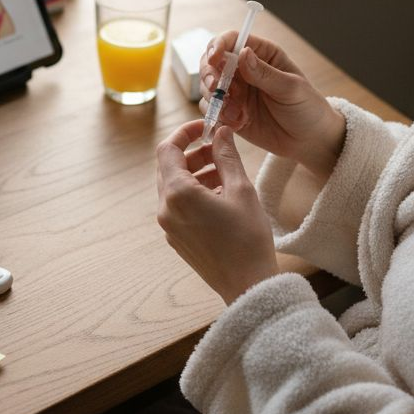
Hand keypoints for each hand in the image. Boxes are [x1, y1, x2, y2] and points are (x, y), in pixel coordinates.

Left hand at [155, 121, 279, 304]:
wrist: (247, 285)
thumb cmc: (248, 238)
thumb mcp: (241, 190)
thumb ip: (227, 156)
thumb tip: (220, 131)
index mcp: (178, 194)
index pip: (167, 149)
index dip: (185, 133)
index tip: (205, 128)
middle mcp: (166, 209)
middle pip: (169, 167)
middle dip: (193, 154)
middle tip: (219, 150)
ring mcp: (169, 226)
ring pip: (174, 187)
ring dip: (196, 173)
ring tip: (226, 174)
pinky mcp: (177, 238)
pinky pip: (179, 206)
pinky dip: (195, 193)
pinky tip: (221, 196)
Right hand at [200, 32, 344, 177]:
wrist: (309, 141)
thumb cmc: (307, 108)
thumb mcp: (291, 89)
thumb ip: (265, 73)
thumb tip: (243, 53)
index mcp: (262, 54)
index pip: (232, 40)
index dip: (218, 46)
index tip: (214, 59)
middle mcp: (245, 69)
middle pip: (212, 62)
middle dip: (210, 75)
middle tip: (217, 89)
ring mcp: (236, 91)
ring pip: (208, 87)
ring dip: (216, 99)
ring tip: (238, 113)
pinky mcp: (230, 112)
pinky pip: (212, 110)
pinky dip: (219, 116)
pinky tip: (240, 123)